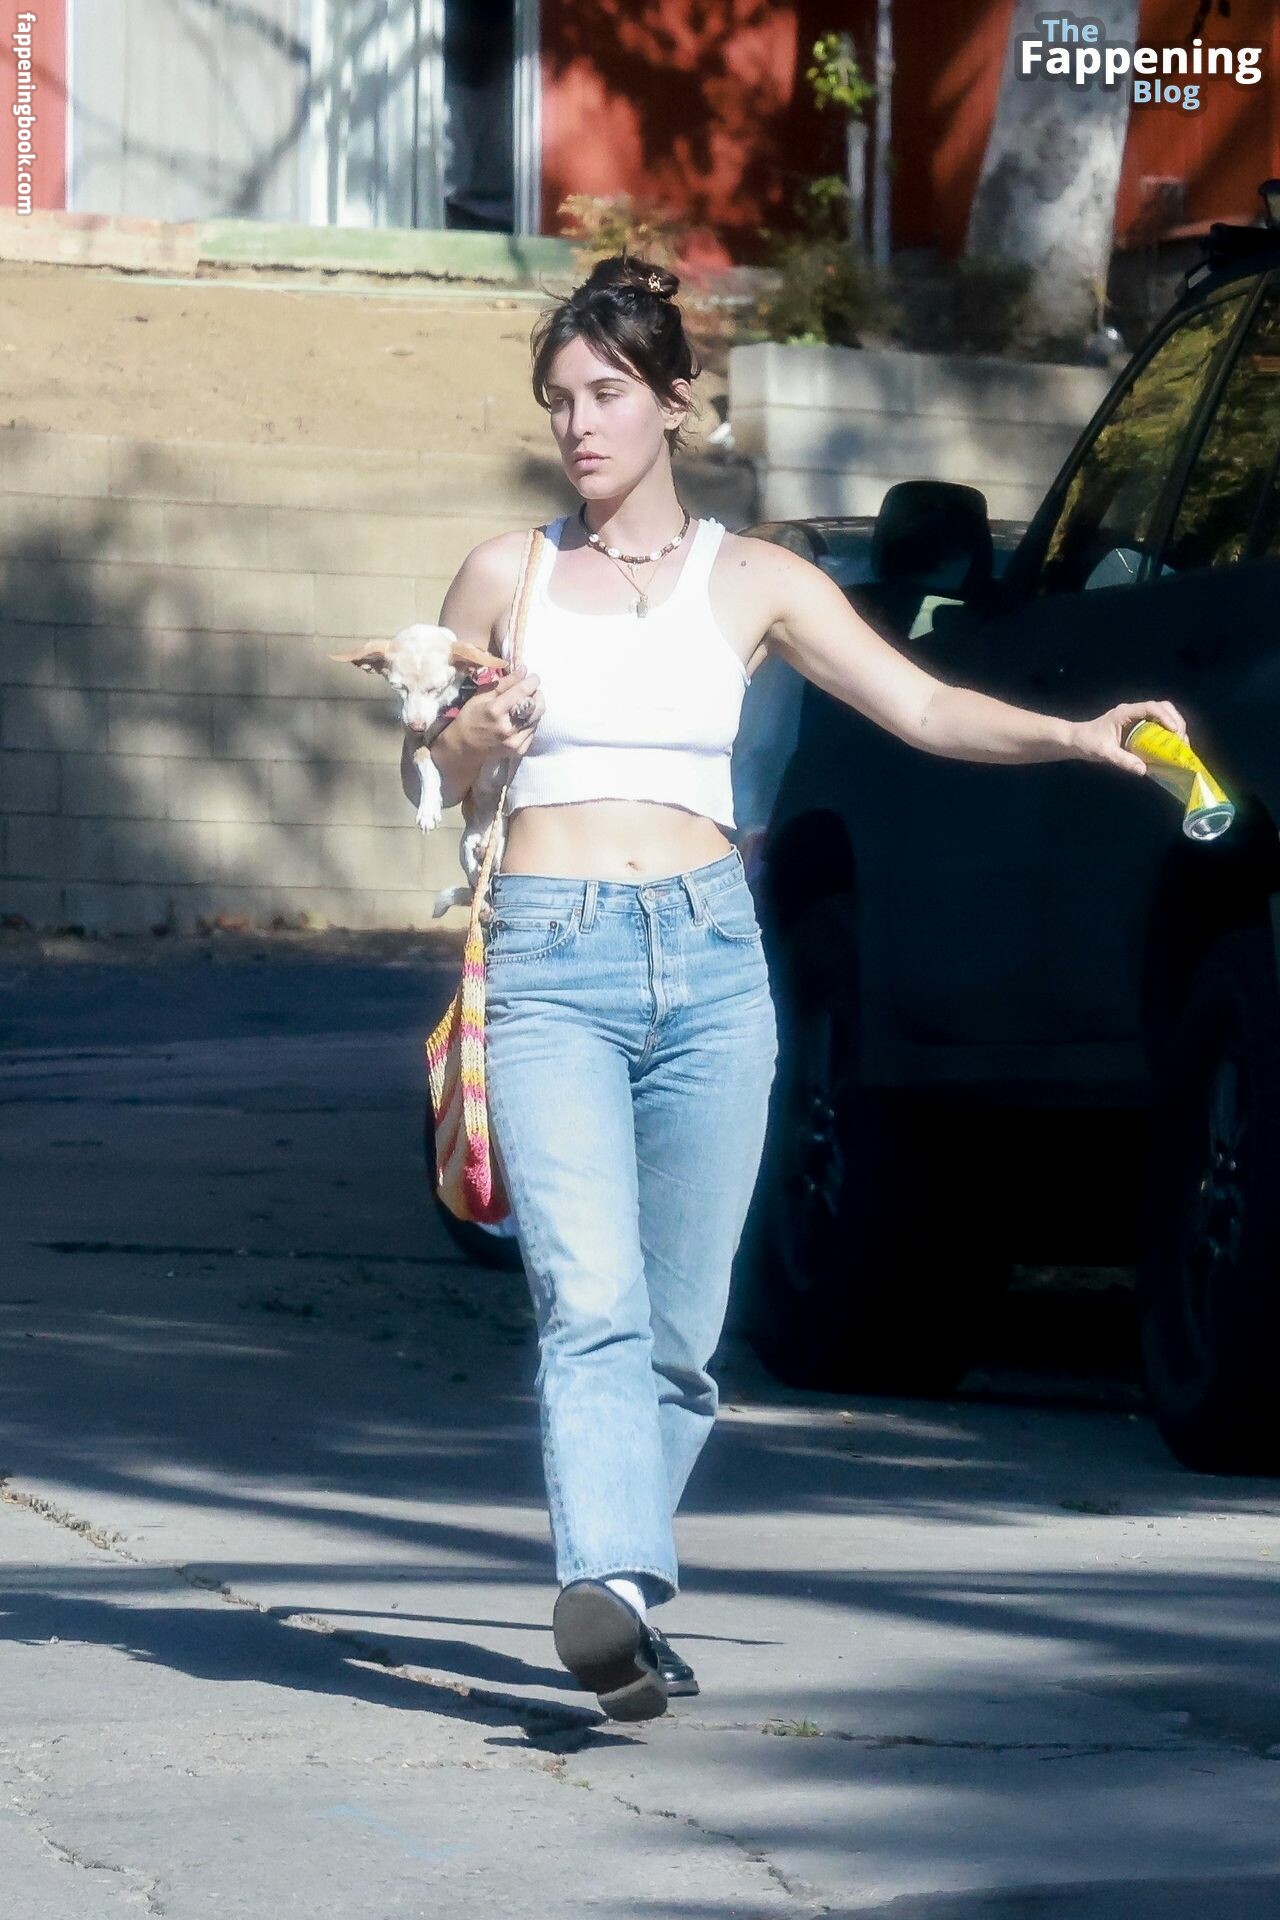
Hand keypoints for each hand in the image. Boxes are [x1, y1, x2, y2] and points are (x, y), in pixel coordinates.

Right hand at [454, 666, 544, 757]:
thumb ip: (504, 683)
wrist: (464, 748)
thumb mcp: (481, 696)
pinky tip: (520, 721)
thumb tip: (524, 670)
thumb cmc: (470, 718)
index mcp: (495, 710)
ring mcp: (514, 741)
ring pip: (537, 719)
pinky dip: (530, 723)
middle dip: (537, 695)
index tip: (534, 677)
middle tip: (531, 691)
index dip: (532, 682)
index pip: (522, 692)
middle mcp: (507, 727)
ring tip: (524, 706)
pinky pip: (533, 731)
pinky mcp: (519, 751)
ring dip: (534, 709)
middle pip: (537, 707)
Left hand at [1071, 699, 1188, 776]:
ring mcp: (1136, 717)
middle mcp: (1133, 711)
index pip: (1151, 708)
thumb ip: (1122, 760)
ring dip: (1175, 726)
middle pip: (1162, 707)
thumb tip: (1143, 770)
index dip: (1166, 717)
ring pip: (1162, 714)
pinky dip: (1167, 733)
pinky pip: (1157, 724)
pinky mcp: (1137, 725)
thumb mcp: (1103, 753)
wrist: (1076, 741)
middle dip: (1176, 721)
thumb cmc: (1087, 743)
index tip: (1175, 732)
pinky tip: (1171, 747)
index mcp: (1125, 712)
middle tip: (1182, 741)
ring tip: (1180, 744)